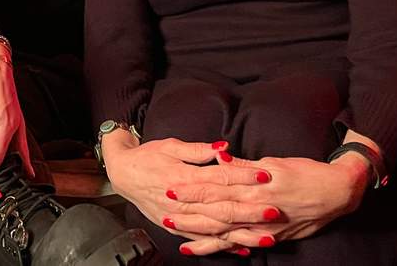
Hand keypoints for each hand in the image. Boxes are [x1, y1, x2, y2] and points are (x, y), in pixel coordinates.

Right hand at [103, 135, 277, 252]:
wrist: (122, 174)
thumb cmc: (147, 156)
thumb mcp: (171, 146)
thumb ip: (198, 150)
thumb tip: (224, 147)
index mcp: (183, 177)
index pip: (219, 178)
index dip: (243, 177)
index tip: (265, 175)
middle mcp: (182, 201)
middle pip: (221, 208)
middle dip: (250, 211)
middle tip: (274, 211)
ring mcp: (178, 217)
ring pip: (215, 229)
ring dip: (242, 234)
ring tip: (266, 237)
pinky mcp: (175, 227)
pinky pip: (202, 240)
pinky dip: (221, 246)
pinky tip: (241, 250)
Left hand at [170, 152, 367, 254]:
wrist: (338, 193)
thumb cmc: (307, 173)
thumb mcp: (276, 163)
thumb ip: (245, 166)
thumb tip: (219, 158)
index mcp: (256, 187)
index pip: (218, 187)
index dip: (194, 189)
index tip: (173, 186)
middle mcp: (257, 209)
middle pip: (217, 213)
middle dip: (190, 215)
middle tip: (166, 213)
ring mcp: (263, 227)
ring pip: (226, 233)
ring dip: (201, 235)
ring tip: (178, 237)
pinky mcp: (270, 237)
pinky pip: (240, 245)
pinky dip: (221, 248)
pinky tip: (203, 249)